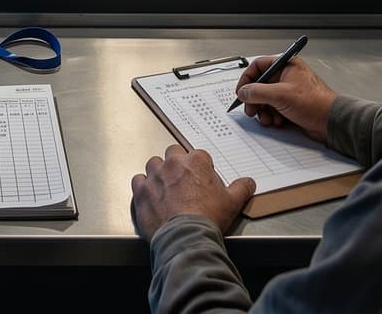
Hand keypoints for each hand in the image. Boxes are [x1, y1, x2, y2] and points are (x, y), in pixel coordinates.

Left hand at [131, 144, 255, 238]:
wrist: (185, 235)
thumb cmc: (208, 216)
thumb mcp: (233, 202)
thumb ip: (241, 188)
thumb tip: (248, 182)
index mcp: (195, 162)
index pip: (199, 155)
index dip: (202, 166)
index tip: (204, 177)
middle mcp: (171, 164)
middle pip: (173, 153)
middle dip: (178, 163)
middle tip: (184, 180)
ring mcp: (154, 176)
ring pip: (153, 164)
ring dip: (159, 172)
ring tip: (167, 188)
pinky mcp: (140, 190)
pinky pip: (138, 180)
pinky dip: (144, 186)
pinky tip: (152, 195)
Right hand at [236, 55, 336, 144]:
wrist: (333, 122)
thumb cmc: (315, 103)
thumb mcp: (279, 95)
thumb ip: (256, 92)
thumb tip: (243, 92)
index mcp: (286, 65)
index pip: (258, 66)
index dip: (247, 79)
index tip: (242, 91)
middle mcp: (287, 76)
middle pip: (260, 85)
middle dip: (254, 100)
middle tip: (251, 109)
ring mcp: (289, 91)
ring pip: (266, 98)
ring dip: (263, 110)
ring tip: (266, 118)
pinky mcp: (292, 104)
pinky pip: (274, 108)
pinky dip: (272, 115)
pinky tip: (277, 121)